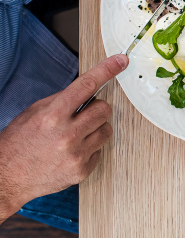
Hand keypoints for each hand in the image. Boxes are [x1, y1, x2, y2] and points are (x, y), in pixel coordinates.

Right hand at [0, 54, 128, 218]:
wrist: (7, 177)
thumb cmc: (19, 143)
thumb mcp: (34, 113)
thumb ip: (61, 100)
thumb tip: (88, 89)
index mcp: (52, 115)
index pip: (86, 86)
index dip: (107, 70)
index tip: (121, 61)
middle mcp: (67, 134)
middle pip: (104, 109)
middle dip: (96, 108)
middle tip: (82, 115)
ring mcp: (76, 154)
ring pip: (106, 129)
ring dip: (95, 128)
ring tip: (76, 135)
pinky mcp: (82, 170)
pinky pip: (100, 150)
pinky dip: (90, 148)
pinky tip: (72, 151)